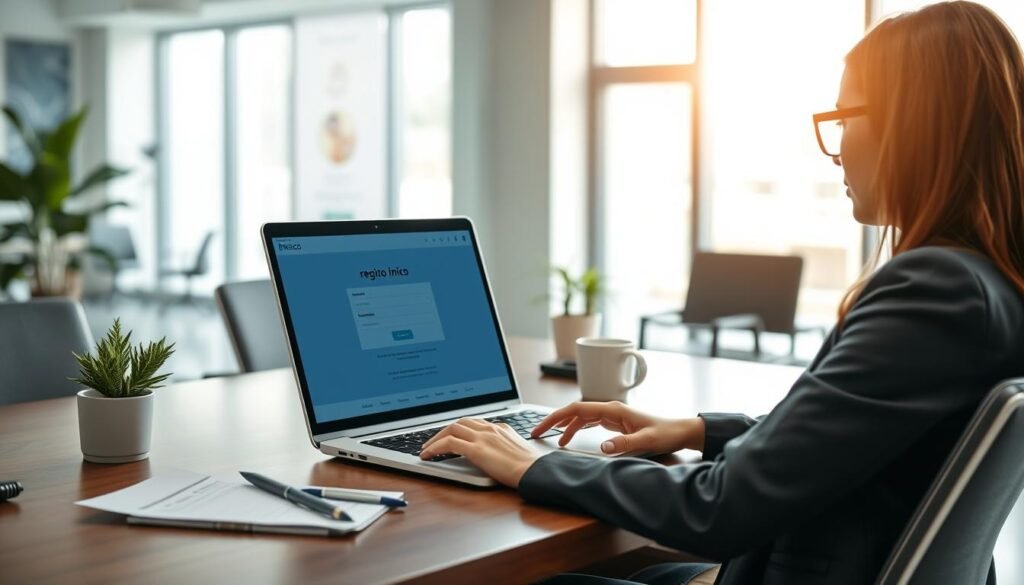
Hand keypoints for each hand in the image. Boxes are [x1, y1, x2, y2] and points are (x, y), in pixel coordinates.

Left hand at [419, 418, 542, 487]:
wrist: (535, 471)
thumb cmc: (530, 467)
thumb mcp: (518, 451)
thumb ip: (505, 446)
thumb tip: (496, 454)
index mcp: (501, 428)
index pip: (474, 422)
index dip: (459, 429)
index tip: (452, 436)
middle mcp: (490, 429)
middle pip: (460, 422)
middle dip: (444, 431)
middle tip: (434, 441)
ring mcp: (483, 437)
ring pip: (451, 429)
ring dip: (435, 438)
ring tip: (426, 448)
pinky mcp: (477, 449)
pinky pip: (449, 443)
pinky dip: (435, 447)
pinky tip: (428, 454)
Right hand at [531, 401, 705, 455]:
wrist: (680, 431)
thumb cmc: (666, 434)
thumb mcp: (646, 441)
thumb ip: (624, 444)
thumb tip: (602, 447)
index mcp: (613, 409)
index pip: (576, 409)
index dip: (556, 417)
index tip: (541, 427)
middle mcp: (609, 409)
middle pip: (573, 411)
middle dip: (553, 420)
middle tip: (536, 433)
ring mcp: (611, 415)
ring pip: (579, 417)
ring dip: (563, 426)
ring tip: (549, 439)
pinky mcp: (614, 422)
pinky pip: (588, 423)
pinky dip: (575, 429)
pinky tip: (568, 438)